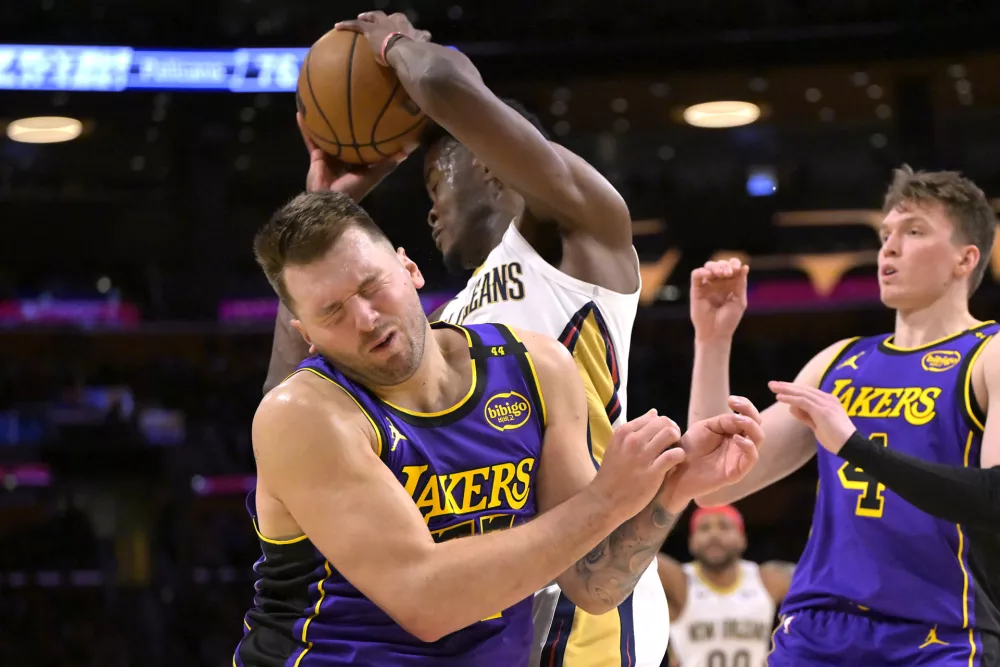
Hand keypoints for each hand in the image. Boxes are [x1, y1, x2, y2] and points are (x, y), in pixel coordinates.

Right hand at [296, 112, 415, 199]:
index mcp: (360, 164)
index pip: (366, 146)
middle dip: (347, 124)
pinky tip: (301, 112)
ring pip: (327, 136)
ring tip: (322, 102)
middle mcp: (345, 159)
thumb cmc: (353, 189)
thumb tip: (410, 147)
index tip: (375, 116)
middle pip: (346, 138)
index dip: (370, 134)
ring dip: (324, 122)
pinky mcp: (316, 157)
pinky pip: (310, 139)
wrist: (329, 202)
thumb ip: (389, 162)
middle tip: (350, 103)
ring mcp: (330, 157)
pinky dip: (305, 128)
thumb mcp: (374, 174)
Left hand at [335, 11, 431, 64]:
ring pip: (370, 17)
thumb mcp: (422, 42)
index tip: (395, 28)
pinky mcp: (368, 30)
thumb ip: (423, 39)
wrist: (403, 49)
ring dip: (365, 17)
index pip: (400, 20)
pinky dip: (346, 25)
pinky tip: (337, 26)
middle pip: (383, 16)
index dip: (397, 24)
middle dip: (378, 17)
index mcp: (404, 22)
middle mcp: (391, 19)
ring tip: (360, 18)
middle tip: (374, 19)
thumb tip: (428, 39)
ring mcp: (379, 23)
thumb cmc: (414, 48)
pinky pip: (355, 26)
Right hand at [590, 410, 685, 521]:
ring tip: (674, 451)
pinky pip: (674, 455)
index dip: (663, 425)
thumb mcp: (617, 445)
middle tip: (672, 443)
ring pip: (671, 434)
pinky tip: (675, 463)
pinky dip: (679, 456)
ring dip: (678, 441)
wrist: (604, 500)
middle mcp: (633, 441)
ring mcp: (642, 456)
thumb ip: (635, 429)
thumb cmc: (612, 474)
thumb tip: (653, 412)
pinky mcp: (652, 473)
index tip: (663, 437)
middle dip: (673, 430)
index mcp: (624, 432)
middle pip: (664, 422)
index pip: (653, 417)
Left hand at [658, 396, 763, 511]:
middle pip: (757, 425)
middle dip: (750, 412)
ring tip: (739, 419)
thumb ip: (723, 421)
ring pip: (758, 440)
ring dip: (751, 426)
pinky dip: (748, 446)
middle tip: (736, 406)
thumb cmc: (689, 448)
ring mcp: (739, 457)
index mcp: (733, 432)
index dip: (745, 405)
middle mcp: (740, 444)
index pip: (748, 416)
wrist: (675, 468)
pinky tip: (736, 438)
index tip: (731, 400)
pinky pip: (752, 458)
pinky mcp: (737, 472)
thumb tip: (740, 417)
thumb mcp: (705, 427)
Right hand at [690, 258, 748, 341]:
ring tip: (720, 274)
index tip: (737, 268)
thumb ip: (741, 284)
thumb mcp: (740, 301)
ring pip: (708, 267)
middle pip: (720, 265)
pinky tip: (708, 275)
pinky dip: (701, 271)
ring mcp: (707, 285)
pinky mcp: (696, 289)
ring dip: (714, 266)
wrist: (715, 333)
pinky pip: (696, 274)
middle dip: (725, 265)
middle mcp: (718, 283)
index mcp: (731, 285)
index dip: (734, 263)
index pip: (732, 268)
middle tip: (727, 273)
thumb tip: (745, 267)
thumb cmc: (729, 320)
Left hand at [769, 381, 853, 453]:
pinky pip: (803, 401)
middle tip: (772, 383)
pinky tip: (779, 397)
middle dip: (786, 386)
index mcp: (829, 402)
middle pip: (803, 389)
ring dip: (785, 389)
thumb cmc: (836, 439)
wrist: (851, 447)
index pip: (807, 392)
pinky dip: (790, 398)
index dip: (793, 389)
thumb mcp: (817, 426)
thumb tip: (791, 407)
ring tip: (772, 387)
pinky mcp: (822, 410)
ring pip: (802, 393)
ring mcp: (826, 404)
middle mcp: (828, 399)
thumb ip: (806, 416)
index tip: (779, 388)